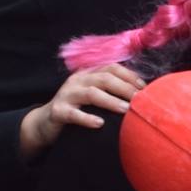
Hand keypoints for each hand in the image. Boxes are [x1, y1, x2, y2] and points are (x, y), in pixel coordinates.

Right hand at [20, 65, 144, 157]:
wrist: (45, 122)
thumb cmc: (77, 109)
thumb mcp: (93, 97)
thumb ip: (111, 92)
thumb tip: (140, 96)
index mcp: (88, 74)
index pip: (111, 68)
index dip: (130, 76)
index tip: (145, 88)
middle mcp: (78, 81)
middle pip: (104, 78)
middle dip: (124, 88)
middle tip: (140, 100)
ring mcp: (67, 95)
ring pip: (91, 93)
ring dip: (110, 101)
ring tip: (125, 109)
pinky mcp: (58, 111)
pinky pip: (73, 114)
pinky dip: (87, 118)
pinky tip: (99, 123)